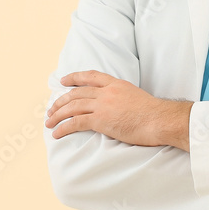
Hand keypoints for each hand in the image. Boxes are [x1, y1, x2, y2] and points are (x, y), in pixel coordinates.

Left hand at [45, 70, 190, 149]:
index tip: (64, 81)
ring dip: (58, 115)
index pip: (91, 76)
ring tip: (49, 122)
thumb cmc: (154, 114)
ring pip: (73, 107)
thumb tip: (117, 107)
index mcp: (117, 84)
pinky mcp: (101, 120)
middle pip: (77, 93)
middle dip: (61, 101)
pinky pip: (76, 122)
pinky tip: (57, 133)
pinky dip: (64, 127)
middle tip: (52, 109)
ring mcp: (103, 105)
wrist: (159, 120)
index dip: (74, 77)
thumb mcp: (136, 97)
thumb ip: (123, 98)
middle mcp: (107, 92)